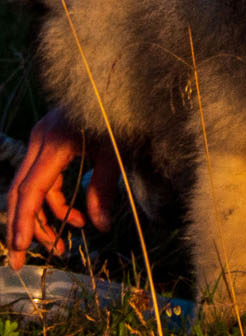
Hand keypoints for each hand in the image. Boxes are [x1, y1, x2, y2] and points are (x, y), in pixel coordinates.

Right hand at [5, 107, 117, 267]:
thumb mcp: (117, 151)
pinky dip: (56, 202)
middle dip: (22, 228)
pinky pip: (45, 180)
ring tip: (63, 246)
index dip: (24, 220)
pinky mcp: (51, 143)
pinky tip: (77, 219)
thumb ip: (104, 188)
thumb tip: (100, 227)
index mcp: (54, 142)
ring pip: (32, 189)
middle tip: (19, 262)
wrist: (125, 83)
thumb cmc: (124, 113)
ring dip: (46, 218)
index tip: (20, 248)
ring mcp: (43, 141)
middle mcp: (40, 140)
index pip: (30, 189)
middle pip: (21, 192)